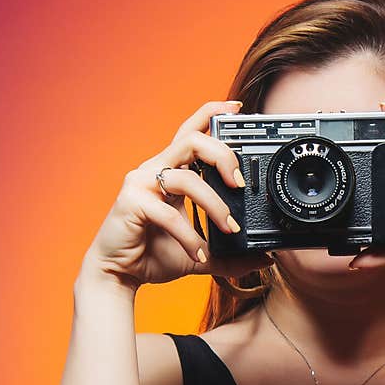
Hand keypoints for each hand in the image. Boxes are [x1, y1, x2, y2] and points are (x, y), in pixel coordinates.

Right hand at [83, 99, 275, 289]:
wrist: (120, 274)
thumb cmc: (155, 254)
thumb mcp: (203, 254)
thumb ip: (231, 255)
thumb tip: (263, 260)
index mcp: (172, 170)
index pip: (192, 131)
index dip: (212, 113)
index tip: (238, 109)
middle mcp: (156, 170)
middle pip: (192, 140)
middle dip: (223, 156)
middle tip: (240, 185)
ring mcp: (141, 184)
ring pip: (186, 178)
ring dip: (214, 205)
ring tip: (229, 230)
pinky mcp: (131, 203)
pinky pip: (168, 214)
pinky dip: (189, 237)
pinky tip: (199, 254)